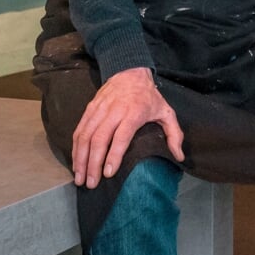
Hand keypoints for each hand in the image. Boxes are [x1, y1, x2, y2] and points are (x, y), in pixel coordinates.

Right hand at [71, 67, 185, 187]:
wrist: (129, 71)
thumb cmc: (148, 96)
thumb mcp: (166, 112)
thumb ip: (174, 134)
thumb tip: (178, 156)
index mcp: (133, 113)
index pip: (121, 136)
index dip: (113, 155)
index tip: (108, 173)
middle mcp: (114, 111)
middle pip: (99, 139)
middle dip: (93, 163)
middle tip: (91, 183)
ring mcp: (99, 109)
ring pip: (85, 135)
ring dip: (81, 158)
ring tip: (80, 177)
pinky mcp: (90, 108)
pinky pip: (79, 129)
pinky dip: (75, 147)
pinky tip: (76, 161)